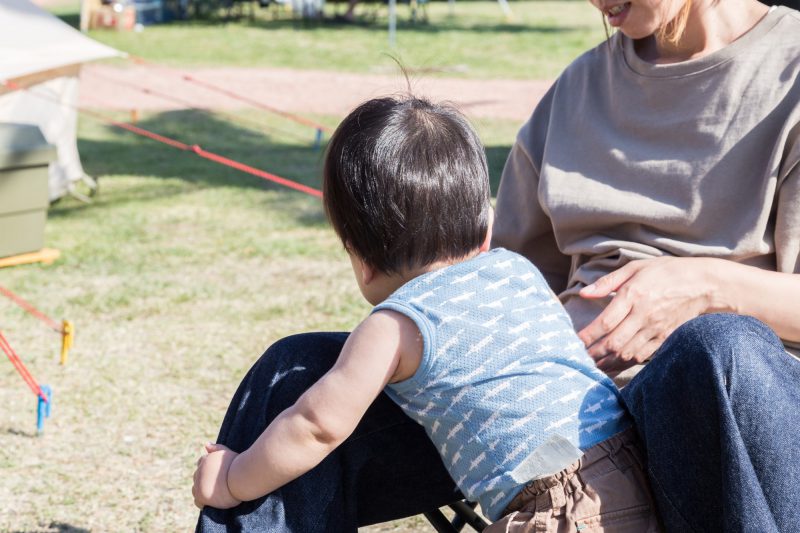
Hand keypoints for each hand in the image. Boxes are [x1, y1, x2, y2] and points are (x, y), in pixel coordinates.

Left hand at [192, 443, 241, 509]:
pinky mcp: (201, 496)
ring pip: (196, 488)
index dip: (210, 468)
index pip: (202, 462)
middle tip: (220, 483)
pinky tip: (213, 502)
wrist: (243, 478)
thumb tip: (206, 444)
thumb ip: (217, 448)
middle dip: (206, 479)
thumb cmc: (239, 465)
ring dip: (203, 490)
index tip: (219, 473)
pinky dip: (203, 502)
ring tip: (216, 492)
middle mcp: (199, 470)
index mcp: (205, 459)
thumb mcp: (228, 453)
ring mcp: (199, 484)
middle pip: (198, 475)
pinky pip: (198, 501)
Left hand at [577, 257, 715, 374]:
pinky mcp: (664, 338)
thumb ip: (607, 282)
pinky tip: (612, 365)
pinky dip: (624, 363)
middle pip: (614, 343)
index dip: (588, 335)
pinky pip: (641, 356)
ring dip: (607, 362)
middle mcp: (644, 315)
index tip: (574, 341)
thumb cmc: (665, 272)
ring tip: (591, 365)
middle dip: (594, 353)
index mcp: (634, 295)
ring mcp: (656, 329)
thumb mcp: (635, 268)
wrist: (704, 284)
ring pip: (627, 353)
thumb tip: (584, 293)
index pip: (606, 322)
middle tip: (578, 357)